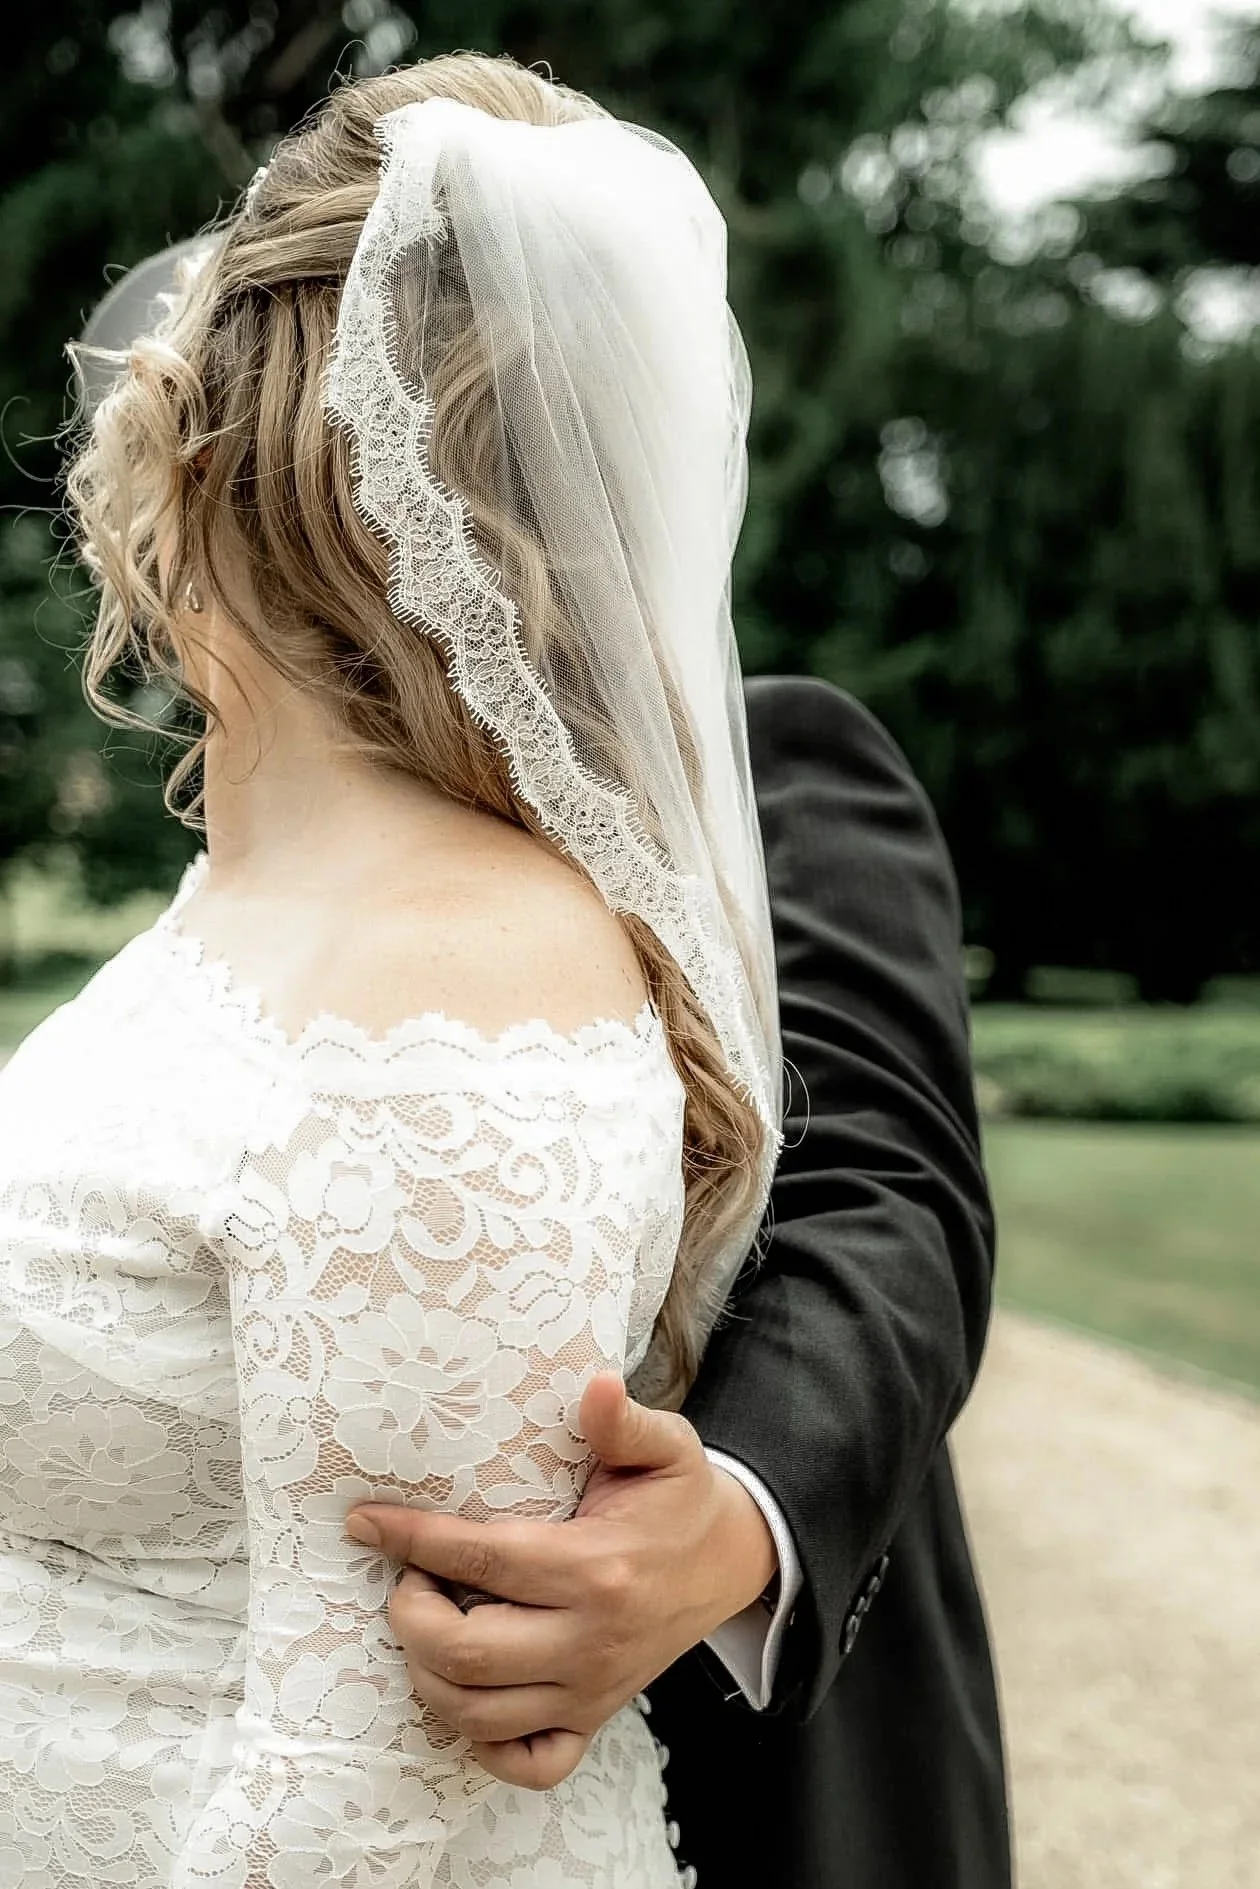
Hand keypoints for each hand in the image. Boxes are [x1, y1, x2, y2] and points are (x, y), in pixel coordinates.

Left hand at [343, 1373, 776, 1789]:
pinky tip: (469, 1691)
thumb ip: (625, 1422)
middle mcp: (589, 1642)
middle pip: (465, 1653)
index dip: (412, 1538)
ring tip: (431, 1620)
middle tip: (411, 1577)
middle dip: (411, 1614)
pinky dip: (484, 1742)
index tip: (365, 1522)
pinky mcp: (593, 1720)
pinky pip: (527, 1763)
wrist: (730, 1562)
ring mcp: (590, 1692)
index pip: (482, 1558)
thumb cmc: (680, 1500)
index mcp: (597, 1568)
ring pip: (477, 1714)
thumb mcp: (668, 1448)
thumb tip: (595, 1386)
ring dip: (429, 1672)